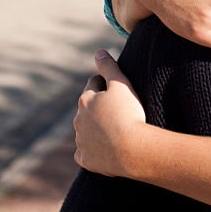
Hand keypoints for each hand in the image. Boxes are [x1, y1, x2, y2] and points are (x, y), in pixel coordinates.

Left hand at [74, 51, 147, 177]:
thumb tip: (99, 52)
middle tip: (120, 110)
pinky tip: (105, 150)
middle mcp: (78, 119)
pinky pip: (85, 153)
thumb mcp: (121, 84)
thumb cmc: (128, 114)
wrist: (132, 150)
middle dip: (99, 107)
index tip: (120, 91)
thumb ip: (109, 67)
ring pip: (86, 130)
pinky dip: (93, 150)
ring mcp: (81, 140)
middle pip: (88, 108)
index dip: (108, 85)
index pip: (94, 84)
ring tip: (116, 130)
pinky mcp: (85, 159)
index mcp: (85, 99)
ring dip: (96, 128)